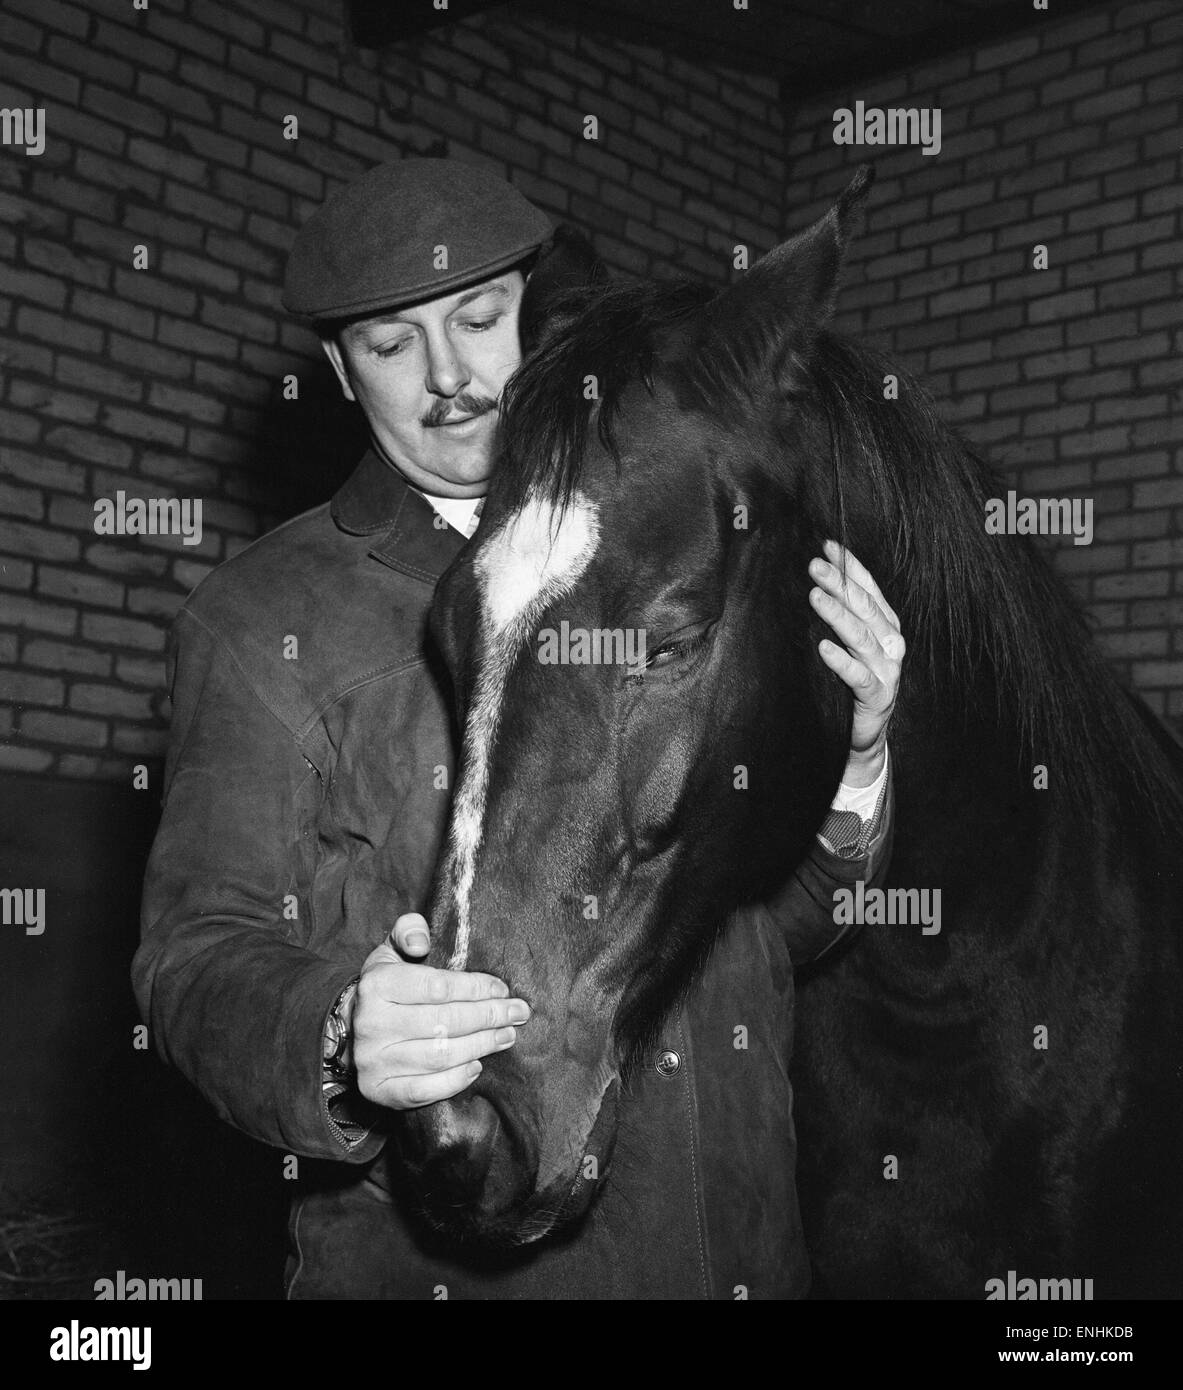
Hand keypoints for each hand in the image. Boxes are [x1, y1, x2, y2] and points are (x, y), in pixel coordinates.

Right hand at [350, 912, 529, 1110]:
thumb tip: (421, 942)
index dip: (476, 987)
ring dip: (480, 1045)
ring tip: (507, 1036)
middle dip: (488, 1016)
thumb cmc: (387, 987)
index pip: (437, 987)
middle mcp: (372, 1024)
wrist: (352, 1030)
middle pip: (444, 1021)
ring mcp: (374, 1060)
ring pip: (439, 1055)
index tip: (502, 988)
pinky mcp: (379, 1090)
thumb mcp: (392, 951)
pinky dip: (455, 1080)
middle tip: (517, 1013)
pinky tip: (476, 1066)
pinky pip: (424, 1090)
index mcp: (377, 985)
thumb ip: (409, 931)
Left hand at [809, 540, 904, 787]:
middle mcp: (891, 644)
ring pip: (862, 637)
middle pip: (865, 608)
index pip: (868, 590)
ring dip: (838, 615)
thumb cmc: (850, 682)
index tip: (827, 546)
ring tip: (815, 597)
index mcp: (885, 626)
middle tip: (813, 565)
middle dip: (839, 584)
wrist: (863, 733)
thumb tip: (812, 581)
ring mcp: (887, 670)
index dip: (850, 567)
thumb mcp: (847, 645)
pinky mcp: (878, 696)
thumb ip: (839, 617)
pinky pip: (858, 676)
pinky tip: (824, 648)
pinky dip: (841, 661)